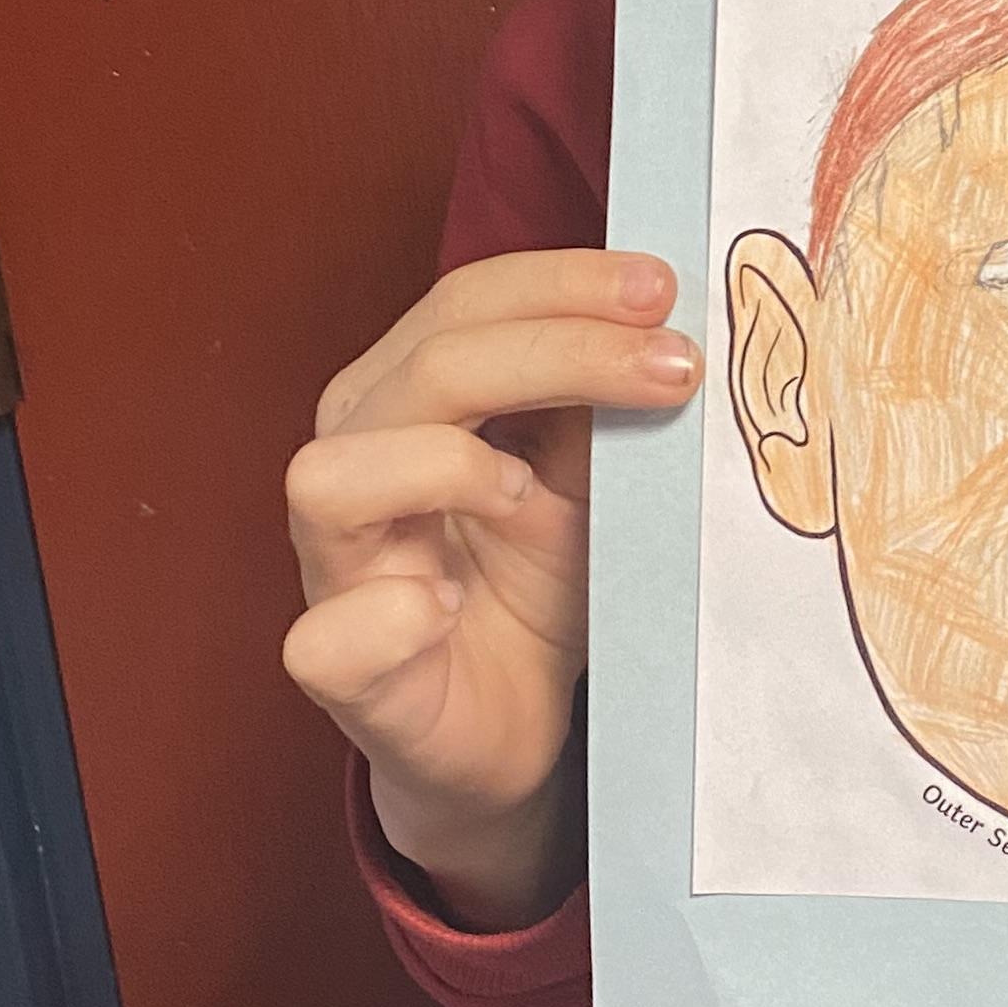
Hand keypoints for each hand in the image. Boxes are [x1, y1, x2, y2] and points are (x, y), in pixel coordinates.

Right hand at [283, 249, 700, 927]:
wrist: (510, 721)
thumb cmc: (535, 580)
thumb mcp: (589, 475)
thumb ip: (606, 399)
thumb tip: (678, 320)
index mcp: (406, 396)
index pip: (465, 305)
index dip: (563, 285)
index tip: (664, 288)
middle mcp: (354, 461)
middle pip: (428, 369)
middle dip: (561, 350)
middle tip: (675, 365)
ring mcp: (335, 568)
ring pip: (334, 476)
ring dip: (448, 467)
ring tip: (533, 499)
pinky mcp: (338, 670)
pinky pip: (329, 636)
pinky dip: (390, 618)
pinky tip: (446, 609)